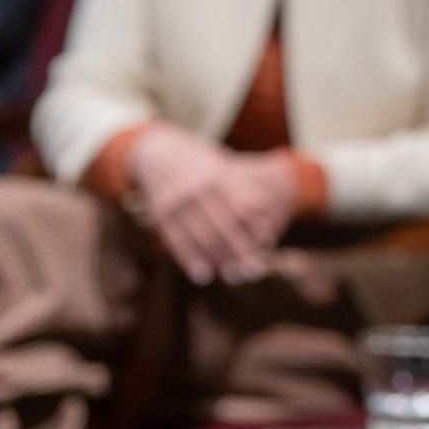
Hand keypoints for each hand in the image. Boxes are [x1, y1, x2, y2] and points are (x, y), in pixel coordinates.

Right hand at [128, 124, 298, 284]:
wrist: (158, 151)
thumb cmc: (201, 162)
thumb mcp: (223, 165)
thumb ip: (244, 186)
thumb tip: (270, 212)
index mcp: (220, 173)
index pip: (243, 205)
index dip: (256, 226)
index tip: (268, 246)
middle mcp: (199, 188)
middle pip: (225, 225)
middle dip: (241, 250)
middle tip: (255, 271)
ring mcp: (178, 200)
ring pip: (202, 236)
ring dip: (219, 260)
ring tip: (234, 276)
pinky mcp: (161, 212)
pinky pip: (178, 240)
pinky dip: (191, 259)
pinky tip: (204, 275)